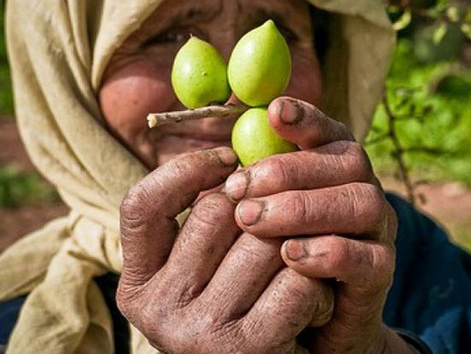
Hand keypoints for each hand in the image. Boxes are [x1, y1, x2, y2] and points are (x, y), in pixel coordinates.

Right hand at [117, 147, 333, 353]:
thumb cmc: (251, 310)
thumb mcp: (212, 269)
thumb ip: (209, 219)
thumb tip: (235, 149)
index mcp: (139, 285)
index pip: (141, 206)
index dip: (185, 169)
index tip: (228, 157)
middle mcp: (157, 312)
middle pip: (217, 212)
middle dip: (264, 204)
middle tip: (287, 221)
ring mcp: (198, 333)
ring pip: (265, 241)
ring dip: (300, 245)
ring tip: (305, 267)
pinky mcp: (247, 349)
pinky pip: (297, 280)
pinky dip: (319, 284)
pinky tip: (318, 302)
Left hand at [223, 98, 415, 353]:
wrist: (311, 327)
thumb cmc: (275, 264)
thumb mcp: (260, 221)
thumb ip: (251, 187)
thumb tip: (217, 154)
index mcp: (337, 171)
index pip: (331, 132)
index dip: (307, 119)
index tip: (274, 112)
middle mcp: (363, 192)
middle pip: (349, 160)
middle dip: (290, 169)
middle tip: (239, 188)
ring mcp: (378, 232)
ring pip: (361, 202)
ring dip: (304, 207)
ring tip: (253, 221)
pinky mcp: (381, 274)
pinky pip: (368, 256)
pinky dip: (328, 252)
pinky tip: (290, 256)